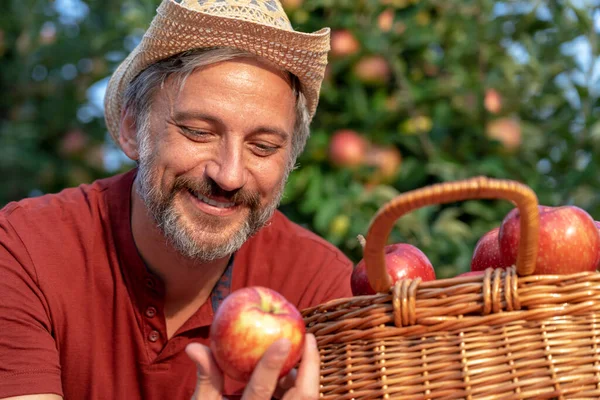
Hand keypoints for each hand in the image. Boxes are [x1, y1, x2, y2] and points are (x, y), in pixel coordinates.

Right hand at [185, 333, 319, 399]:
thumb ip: (206, 377)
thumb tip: (193, 347)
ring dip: (303, 374)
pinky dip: (298, 386)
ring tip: (295, 353)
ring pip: (306, 399)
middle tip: (308, 337)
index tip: (282, 340)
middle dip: (310, 365)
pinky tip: (288, 373)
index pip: (260, 391)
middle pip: (303, 396)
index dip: (271, 366)